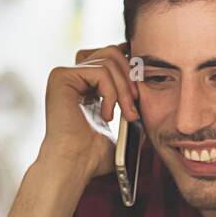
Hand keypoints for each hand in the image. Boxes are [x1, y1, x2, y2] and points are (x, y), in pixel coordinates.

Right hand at [38, 43, 138, 177]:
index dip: (130, 66)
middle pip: (112, 52)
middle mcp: (73, 75)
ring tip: (126, 115)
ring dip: (124, 91)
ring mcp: (65, 75)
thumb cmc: (95, 155)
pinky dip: (111, 93)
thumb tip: (154, 88)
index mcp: (85, 84)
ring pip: (108, 62)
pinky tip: (106, 116)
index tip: (142, 86)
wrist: (76, 165)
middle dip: (130, 78)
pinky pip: (100, 71)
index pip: (112, 57)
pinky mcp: (61, 77)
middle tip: (135, 106)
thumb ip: (131, 105)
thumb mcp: (122, 127)